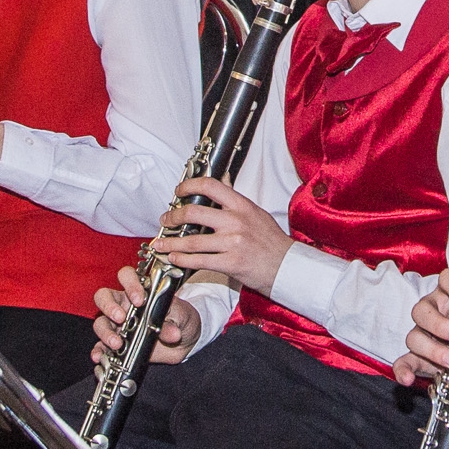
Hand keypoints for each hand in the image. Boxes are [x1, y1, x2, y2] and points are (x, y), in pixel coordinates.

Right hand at [93, 265, 201, 361]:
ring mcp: (118, 326)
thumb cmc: (181, 320)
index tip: (140, 299)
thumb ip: (173, 323)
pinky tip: (100, 357)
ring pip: (101, 323)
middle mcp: (124, 306)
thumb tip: (172, 334)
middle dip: (109, 306)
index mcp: (140, 292)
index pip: (126, 276)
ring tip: (117, 343)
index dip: (130, 284)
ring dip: (105, 332)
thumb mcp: (182, 318)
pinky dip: (99, 352)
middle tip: (121, 318)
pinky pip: (102, 347)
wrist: (185, 341)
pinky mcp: (118, 345)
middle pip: (104, 297)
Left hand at [147, 176, 290, 295]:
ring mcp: (233, 243)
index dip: (189, 186)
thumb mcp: (256, 213)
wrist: (287, 266)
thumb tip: (223, 181)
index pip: (210, 186)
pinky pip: (199, 261)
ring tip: (161, 243)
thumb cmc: (272, 242)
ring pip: (192, 241)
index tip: (178, 191)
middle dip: (172, 217)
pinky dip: (182, 260)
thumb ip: (236, 201)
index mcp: (242, 205)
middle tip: (165, 220)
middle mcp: (236, 221)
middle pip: (193, 213)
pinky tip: (174, 258)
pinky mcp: (231, 263)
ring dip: (171, 243)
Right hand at [394, 266, 448, 388]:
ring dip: (433, 349)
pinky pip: (404, 361)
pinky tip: (409, 379)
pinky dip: (403, 370)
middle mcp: (434, 310)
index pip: (447, 280)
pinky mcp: (418, 357)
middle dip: (442, 325)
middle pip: (423, 310)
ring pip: (414, 336)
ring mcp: (424, 334)